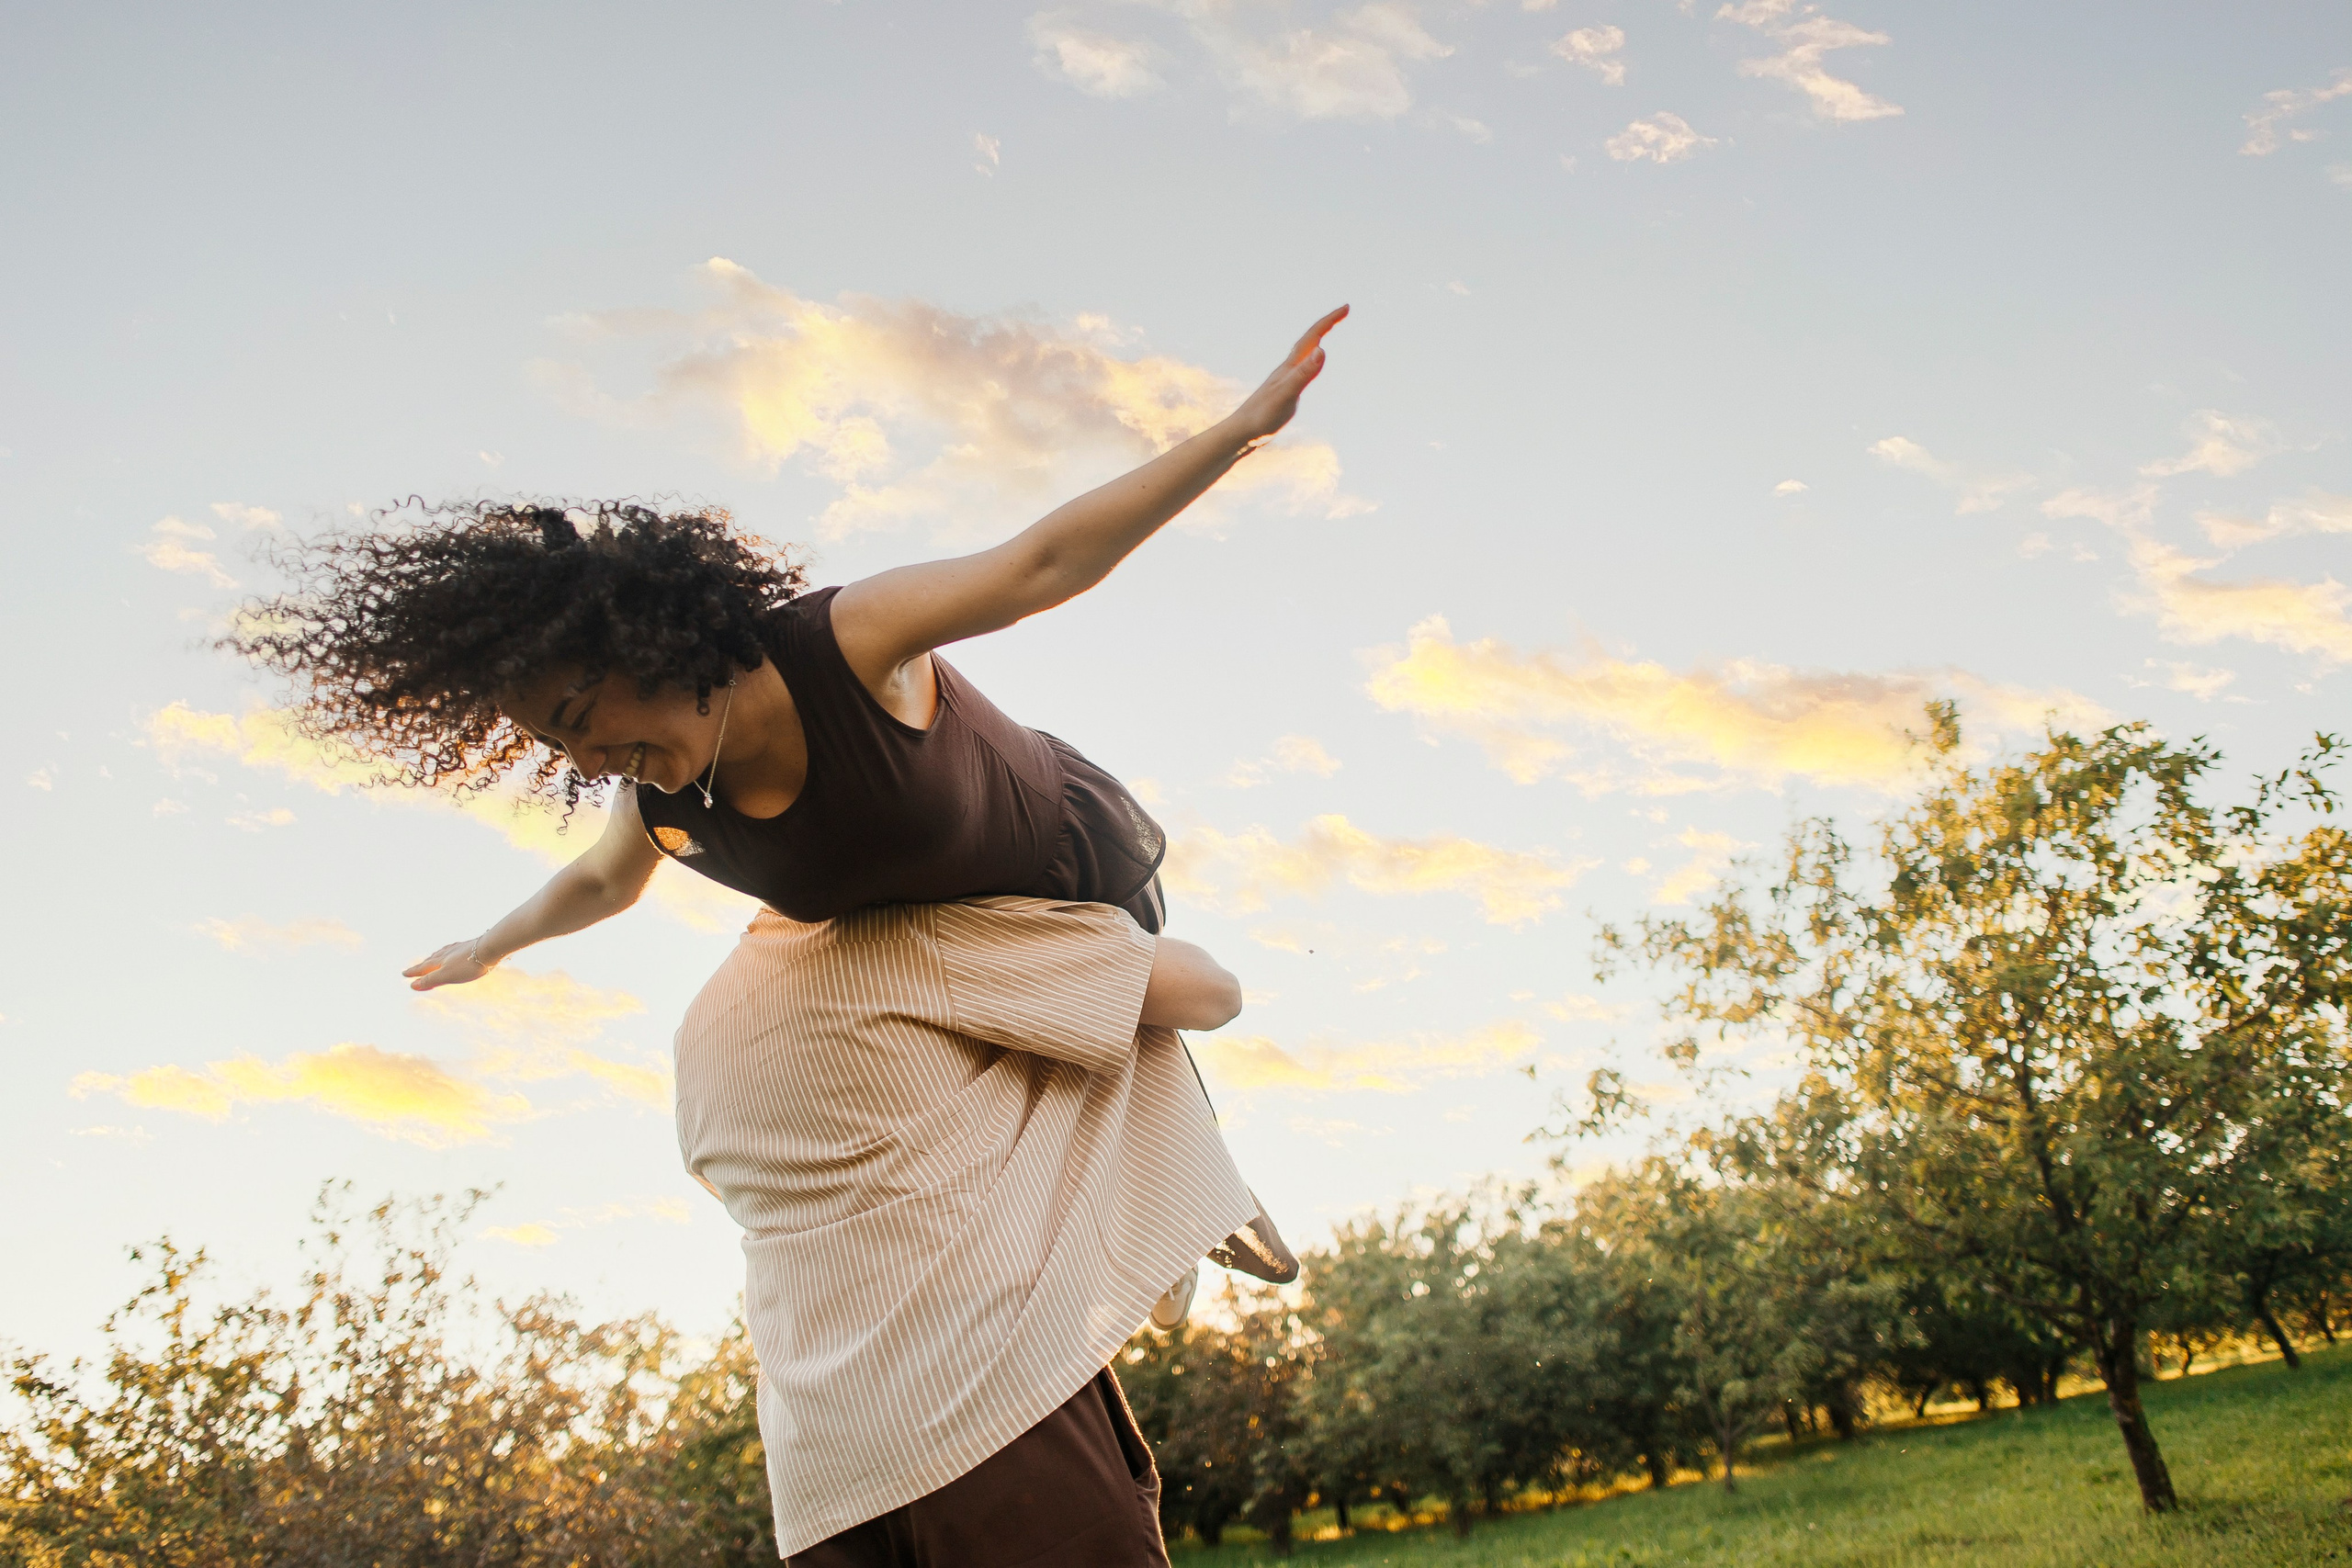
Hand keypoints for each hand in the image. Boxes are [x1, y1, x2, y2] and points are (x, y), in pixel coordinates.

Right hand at [403, 939, 498, 991]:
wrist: (490, 948)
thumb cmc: (468, 964)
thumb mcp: (447, 976)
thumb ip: (430, 980)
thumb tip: (412, 985)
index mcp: (440, 961)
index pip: (423, 968)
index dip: (414, 972)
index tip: (404, 974)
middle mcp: (446, 953)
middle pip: (431, 960)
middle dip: (422, 966)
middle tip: (415, 968)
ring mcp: (458, 949)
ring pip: (442, 954)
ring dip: (434, 958)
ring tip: (431, 959)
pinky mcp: (470, 946)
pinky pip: (454, 950)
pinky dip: (448, 952)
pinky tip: (454, 951)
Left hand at [1226, 305, 1347, 443]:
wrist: (1241, 432)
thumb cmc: (1262, 415)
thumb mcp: (1287, 394)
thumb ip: (1304, 373)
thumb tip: (1322, 349)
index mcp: (1290, 366)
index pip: (1313, 336)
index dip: (1330, 321)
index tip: (1346, 307)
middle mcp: (1287, 369)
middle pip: (1309, 340)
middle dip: (1327, 324)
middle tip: (1343, 311)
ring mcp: (1284, 380)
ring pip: (1303, 353)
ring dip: (1316, 339)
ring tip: (1326, 332)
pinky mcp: (1282, 392)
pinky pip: (1300, 369)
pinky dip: (1309, 361)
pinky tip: (1307, 367)